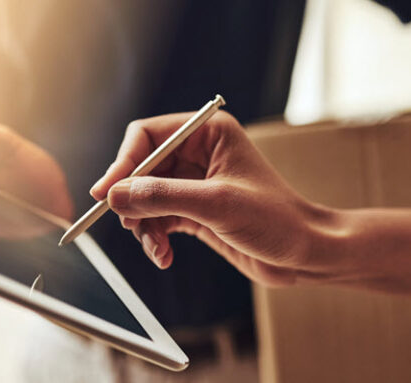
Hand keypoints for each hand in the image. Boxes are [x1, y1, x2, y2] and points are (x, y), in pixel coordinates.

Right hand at [89, 112, 338, 286]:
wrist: (304, 254)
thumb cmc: (275, 219)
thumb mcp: (215, 205)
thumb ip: (163, 197)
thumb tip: (114, 195)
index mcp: (208, 133)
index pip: (146, 136)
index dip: (122, 163)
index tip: (105, 194)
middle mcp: (199, 153)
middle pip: (141, 168)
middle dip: (133, 200)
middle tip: (131, 225)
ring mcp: (196, 183)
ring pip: (146, 197)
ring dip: (144, 225)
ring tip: (155, 248)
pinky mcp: (195, 211)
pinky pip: (159, 219)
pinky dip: (155, 238)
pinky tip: (163, 256)